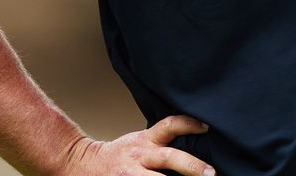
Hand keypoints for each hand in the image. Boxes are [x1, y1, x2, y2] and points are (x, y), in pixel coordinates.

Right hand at [67, 115, 215, 175]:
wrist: (84, 164)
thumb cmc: (119, 155)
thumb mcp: (139, 141)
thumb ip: (161, 143)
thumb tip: (195, 143)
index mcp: (145, 140)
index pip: (169, 125)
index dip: (189, 123)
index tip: (207, 127)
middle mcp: (140, 155)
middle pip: (169, 157)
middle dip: (192, 165)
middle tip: (211, 173)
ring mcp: (132, 174)